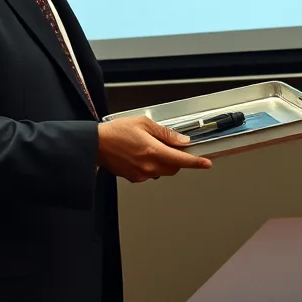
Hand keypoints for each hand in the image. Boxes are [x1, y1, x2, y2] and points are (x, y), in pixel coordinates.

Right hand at [96, 115, 211, 182]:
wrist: (95, 144)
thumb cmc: (115, 132)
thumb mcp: (143, 123)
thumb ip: (165, 133)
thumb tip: (181, 139)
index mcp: (153, 151)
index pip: (181, 160)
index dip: (196, 162)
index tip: (206, 163)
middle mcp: (148, 166)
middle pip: (174, 167)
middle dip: (178, 158)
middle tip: (173, 145)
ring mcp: (141, 174)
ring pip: (163, 171)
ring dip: (165, 161)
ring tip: (152, 146)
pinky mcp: (134, 178)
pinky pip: (151, 173)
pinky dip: (153, 164)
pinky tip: (142, 153)